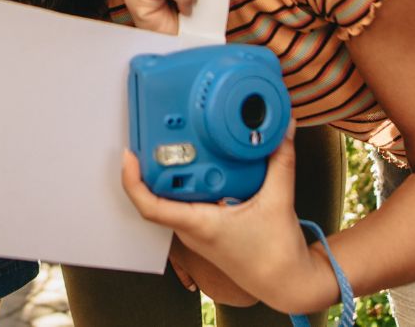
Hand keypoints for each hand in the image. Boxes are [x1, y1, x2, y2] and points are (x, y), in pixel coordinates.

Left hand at [122, 126, 329, 314]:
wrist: (284, 282)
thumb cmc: (274, 256)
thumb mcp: (279, 202)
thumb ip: (281, 163)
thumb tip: (281, 133)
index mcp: (199, 224)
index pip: (151, 205)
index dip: (133, 180)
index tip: (129, 156)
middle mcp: (193, 228)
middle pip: (159, 192)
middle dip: (155, 162)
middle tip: (156, 134)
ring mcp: (199, 229)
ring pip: (175, 196)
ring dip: (176, 171)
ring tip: (177, 143)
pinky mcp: (208, 227)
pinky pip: (191, 201)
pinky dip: (194, 180)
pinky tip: (204, 164)